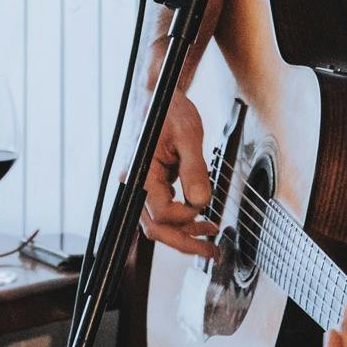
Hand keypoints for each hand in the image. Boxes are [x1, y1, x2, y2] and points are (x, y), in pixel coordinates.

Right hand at [135, 90, 216, 255]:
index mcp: (140, 172)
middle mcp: (134, 184)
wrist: (158, 94)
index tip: (207, 209)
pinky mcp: (148, 185)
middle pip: (155, 228)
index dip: (187, 216)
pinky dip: (180, 219)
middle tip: (212, 252)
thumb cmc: (170, 109)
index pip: (162, 212)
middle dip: (184, 243)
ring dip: (184, 234)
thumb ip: (195, 168)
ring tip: (211, 240)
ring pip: (158, 224)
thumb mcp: (189, 134)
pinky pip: (162, 211)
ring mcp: (139, 186)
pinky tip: (200, 219)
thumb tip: (202, 202)